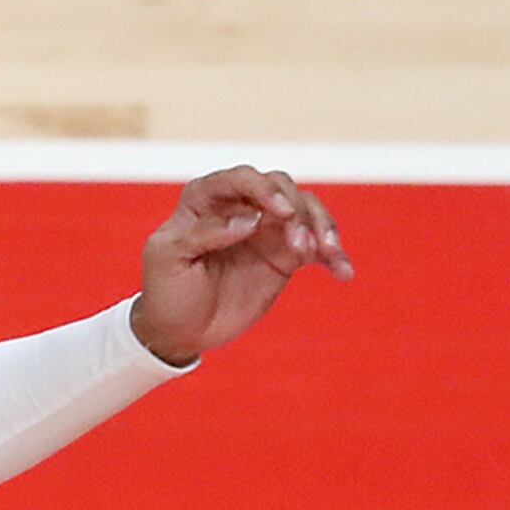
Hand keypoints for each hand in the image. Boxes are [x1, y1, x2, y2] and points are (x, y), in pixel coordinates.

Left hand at [131, 166, 350, 366]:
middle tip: (299, 243)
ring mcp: (268, 229)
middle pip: (282, 188)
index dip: (263, 189)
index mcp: (205, 200)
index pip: (240, 179)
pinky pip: (319, 247)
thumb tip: (250, 220)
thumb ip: (203, 233)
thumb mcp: (168, 259)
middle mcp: (241, 207)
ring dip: (322, 227)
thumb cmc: (166, 290)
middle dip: (297, 210)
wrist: (179, 330)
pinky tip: (343, 272)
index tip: (278, 212)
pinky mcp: (287, 255)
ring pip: (307, 211)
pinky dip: (335, 257)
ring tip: (328, 253)